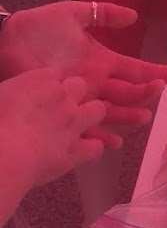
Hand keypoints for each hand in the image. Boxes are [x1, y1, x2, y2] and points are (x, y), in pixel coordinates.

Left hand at [0, 1, 166, 146]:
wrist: (5, 42)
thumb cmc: (38, 28)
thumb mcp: (73, 13)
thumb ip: (102, 14)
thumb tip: (134, 16)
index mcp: (101, 62)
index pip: (137, 69)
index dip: (160, 72)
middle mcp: (96, 83)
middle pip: (128, 93)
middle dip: (146, 92)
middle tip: (159, 90)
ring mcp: (80, 98)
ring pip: (111, 112)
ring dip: (128, 116)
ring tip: (143, 118)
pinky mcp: (62, 109)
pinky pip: (83, 127)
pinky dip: (98, 137)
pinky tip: (112, 143)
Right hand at [0, 70, 106, 188]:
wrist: (5, 154)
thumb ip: (12, 92)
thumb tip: (14, 97)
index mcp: (39, 80)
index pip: (55, 73)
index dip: (51, 83)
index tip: (43, 92)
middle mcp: (62, 98)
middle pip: (80, 85)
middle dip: (75, 93)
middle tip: (62, 106)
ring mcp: (73, 124)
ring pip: (97, 110)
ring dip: (91, 115)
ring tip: (80, 124)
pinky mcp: (76, 151)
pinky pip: (96, 147)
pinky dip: (90, 149)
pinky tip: (81, 152)